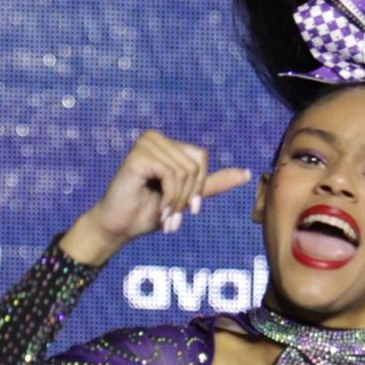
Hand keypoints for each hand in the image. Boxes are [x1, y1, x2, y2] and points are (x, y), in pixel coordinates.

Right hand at [60, 131, 251, 264]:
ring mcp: (145, 144)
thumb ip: (212, 183)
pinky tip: (159, 211)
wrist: (119, 227)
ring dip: (178, 201)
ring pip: (184, 171)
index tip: (188, 210)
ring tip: (165, 216)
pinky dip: (169, 199)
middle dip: (188, 196)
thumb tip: (246, 173)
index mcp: (166, 143)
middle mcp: (154, 137)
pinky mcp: (138, 156)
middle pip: (195, 164)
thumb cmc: (147, 212)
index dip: (198, 187)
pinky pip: (171, 175)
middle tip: (174, 217)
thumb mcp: (186, 197)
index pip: (201, 157)